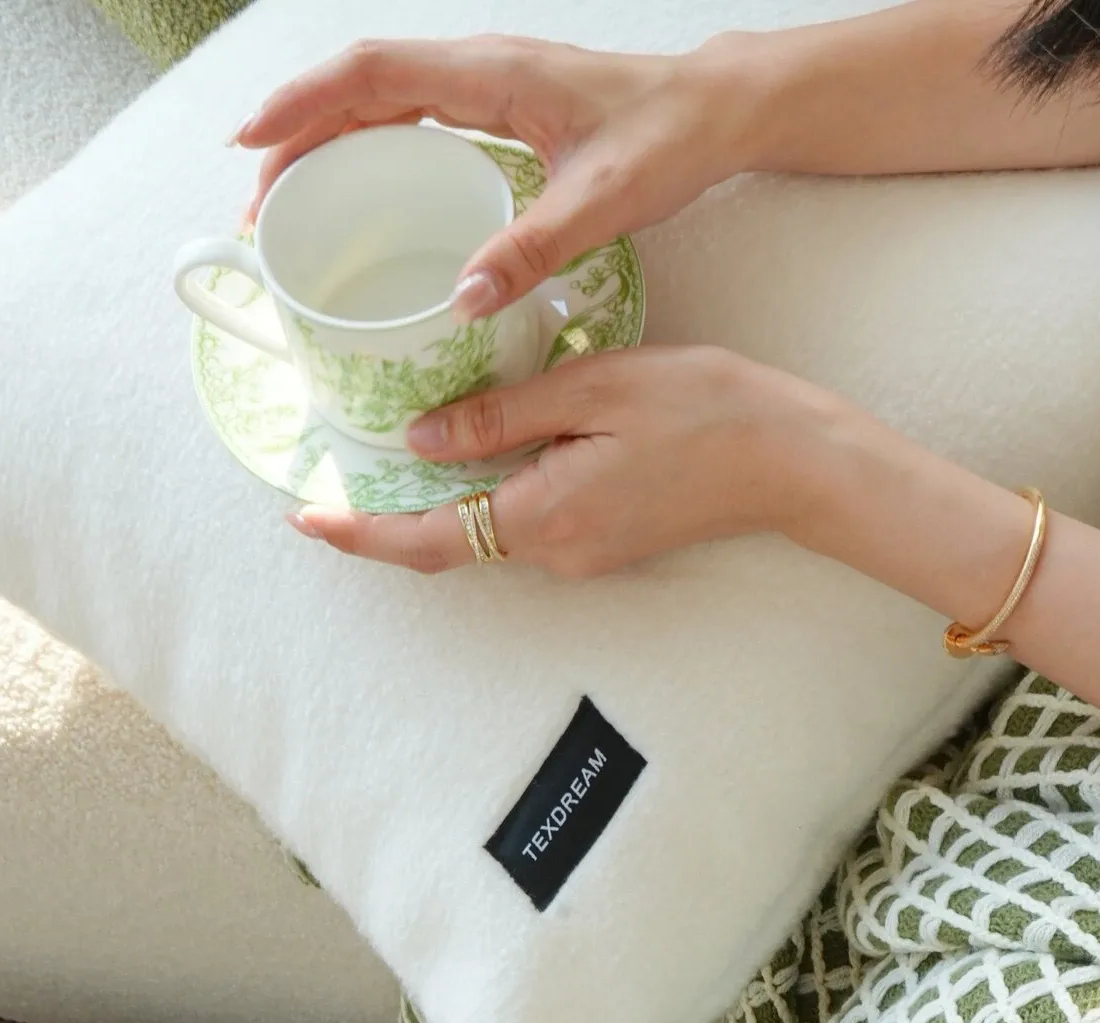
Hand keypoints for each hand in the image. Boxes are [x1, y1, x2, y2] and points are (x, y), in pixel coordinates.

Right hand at [231, 35, 757, 319]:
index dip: (302, 105)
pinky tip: (359, 195)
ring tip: (287, 202)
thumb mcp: (601, 204)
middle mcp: (478, 69)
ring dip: (326, 142)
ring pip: (380, 102)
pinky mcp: (497, 109)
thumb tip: (459, 301)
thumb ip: (530, 251)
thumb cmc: (667, 141)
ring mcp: (485, 85)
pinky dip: (370, 150)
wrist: (713, 113)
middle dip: (296, 135)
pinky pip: (412, 119)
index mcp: (489, 75)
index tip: (250, 143)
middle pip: (358, 87)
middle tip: (255, 201)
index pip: (371, 75)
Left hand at [284, 347, 840, 578]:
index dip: (363, 534)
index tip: (306, 520)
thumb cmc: (707, 411)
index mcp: (544, 516)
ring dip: (437, 507)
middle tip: (330, 486)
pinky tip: (472, 456)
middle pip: (450, 543)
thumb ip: (502, 417)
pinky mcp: (605, 544)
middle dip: (387, 522)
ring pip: (487, 532)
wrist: (793, 461)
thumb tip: (423, 439)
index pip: (430, 540)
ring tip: (388, 459)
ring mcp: (583, 556)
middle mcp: (556, 553)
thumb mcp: (594, 389)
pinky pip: (525, 524)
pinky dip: (486, 498)